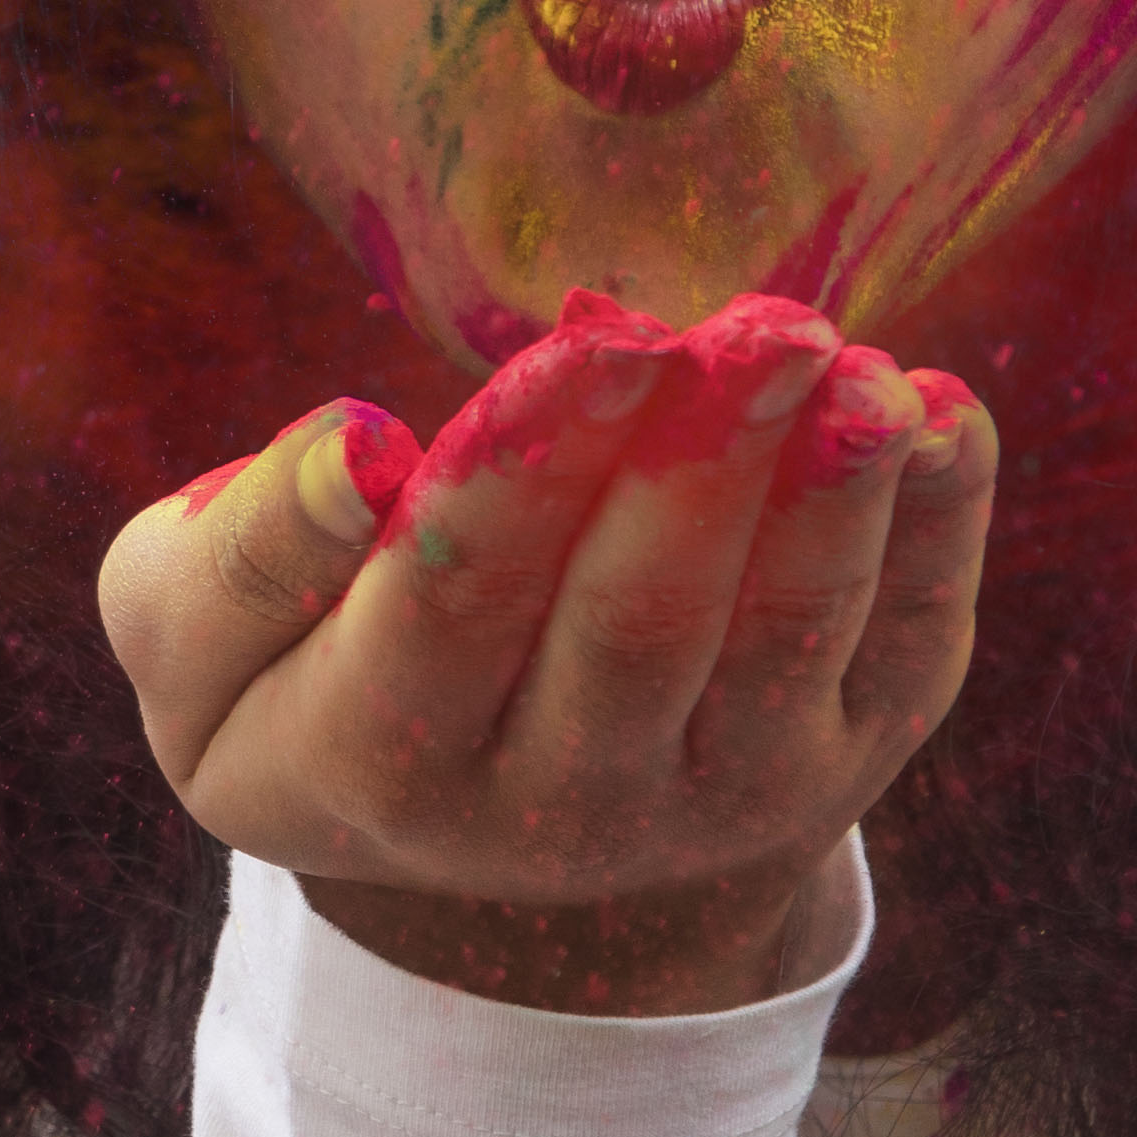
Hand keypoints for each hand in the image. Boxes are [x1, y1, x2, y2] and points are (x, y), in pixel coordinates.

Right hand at [94, 293, 998, 1016]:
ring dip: (837, 505)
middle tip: (768, 327)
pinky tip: (946, 418)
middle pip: (640, 631)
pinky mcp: (837, 762)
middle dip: (709, 473)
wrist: (468, 808)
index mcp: (382, 757)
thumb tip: (358, 453)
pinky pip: (903, 651)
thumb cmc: (305, 660)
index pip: (458, 605)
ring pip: (785, 648)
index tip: (599, 342)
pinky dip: (941, 540)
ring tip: (864, 374)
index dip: (531, 473)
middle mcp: (559, 804)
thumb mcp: (189, 626)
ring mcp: (713, 793)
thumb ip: (241, 549)